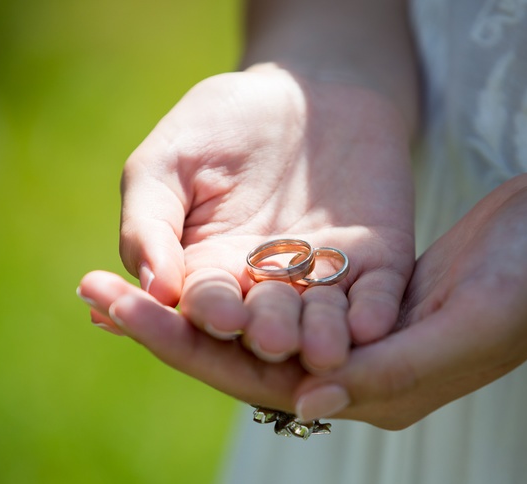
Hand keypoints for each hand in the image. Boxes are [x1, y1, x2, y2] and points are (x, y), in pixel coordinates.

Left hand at [81, 171, 526, 427]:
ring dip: (185, 296)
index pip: (254, 376)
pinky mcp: (349, 296)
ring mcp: (345, 334)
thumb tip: (309, 398)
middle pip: (234, 352)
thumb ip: (390, 372)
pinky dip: (228, 276)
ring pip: (247, 320)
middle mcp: (347, 370)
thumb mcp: (466, 328)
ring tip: (121, 273)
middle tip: (93, 288)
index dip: (182, 344)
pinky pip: (273, 291)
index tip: (120, 310)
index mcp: (369, 391)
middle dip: (163, 322)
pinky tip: (186, 259)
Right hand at [85, 64, 414, 372]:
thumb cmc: (220, 124)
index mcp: (211, 272)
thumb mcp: (166, 161)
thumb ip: (149, 223)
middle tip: (272, 338)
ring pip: (323, 319)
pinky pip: (377, 293)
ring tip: (324, 350)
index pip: (207, 304)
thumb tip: (154, 291)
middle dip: (269, 331)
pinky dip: (374, 310)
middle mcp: (267, 287)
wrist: (302, 89)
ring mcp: (324, 277)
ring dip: (323, 336)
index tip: (218, 315)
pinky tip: (371, 323)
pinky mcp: (376, 261)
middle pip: (267, 322)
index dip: (212, 311)